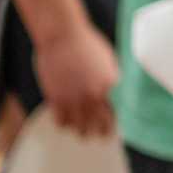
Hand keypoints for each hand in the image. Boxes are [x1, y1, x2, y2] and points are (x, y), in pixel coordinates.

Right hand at [32, 19, 118, 137]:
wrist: (63, 35)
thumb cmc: (87, 43)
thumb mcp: (107, 59)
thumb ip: (111, 78)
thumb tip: (115, 92)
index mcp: (110, 85)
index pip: (116, 113)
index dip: (115, 124)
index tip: (115, 131)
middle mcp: (93, 95)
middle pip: (99, 124)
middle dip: (100, 132)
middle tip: (100, 136)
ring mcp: (74, 98)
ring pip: (79, 127)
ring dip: (81, 130)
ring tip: (82, 133)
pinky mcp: (56, 98)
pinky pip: (61, 121)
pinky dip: (64, 124)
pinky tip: (65, 122)